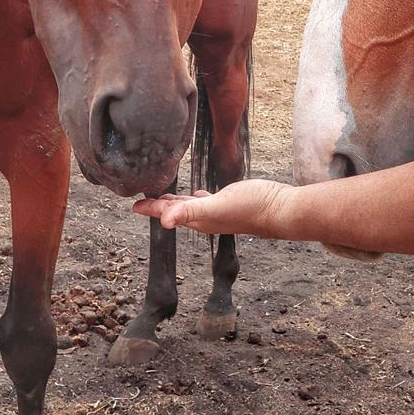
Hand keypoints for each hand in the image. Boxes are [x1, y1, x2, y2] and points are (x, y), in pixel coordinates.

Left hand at [131, 179, 290, 238]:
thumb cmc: (249, 208)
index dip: (151, 209)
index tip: (134, 205)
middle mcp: (205, 217)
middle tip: (143, 200)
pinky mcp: (230, 201)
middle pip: (176, 211)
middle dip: (159, 207)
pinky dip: (197, 197)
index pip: (168, 213)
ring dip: (176, 202)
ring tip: (165, 197)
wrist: (279, 209)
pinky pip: (207, 200)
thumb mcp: (216, 207)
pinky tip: (198, 193)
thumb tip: (164, 221)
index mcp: (198, 219)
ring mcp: (218, 210)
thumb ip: (190, 212)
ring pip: (190, 206)